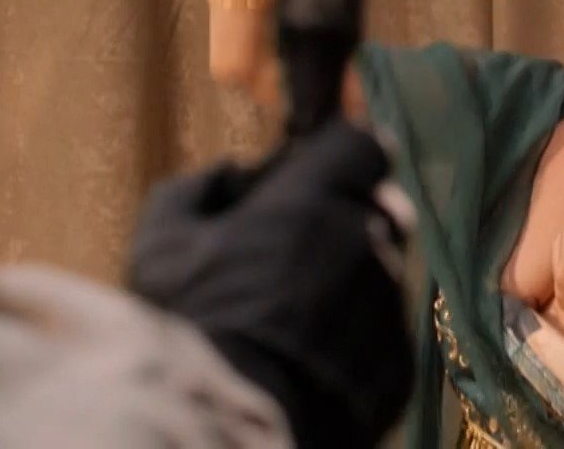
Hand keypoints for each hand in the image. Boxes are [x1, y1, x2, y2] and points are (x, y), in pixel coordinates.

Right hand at [128, 121, 412, 448]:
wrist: (227, 434)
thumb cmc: (189, 326)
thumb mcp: (163, 241)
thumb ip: (199, 187)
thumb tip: (233, 174)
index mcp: (316, 198)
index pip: (364, 143)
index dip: (340, 156)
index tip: (314, 174)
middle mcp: (369, 242)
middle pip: (379, 207)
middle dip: (345, 219)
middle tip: (293, 253)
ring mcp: (390, 307)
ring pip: (381, 274)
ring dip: (348, 281)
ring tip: (289, 323)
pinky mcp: (400, 367)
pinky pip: (382, 335)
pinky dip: (354, 341)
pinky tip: (306, 364)